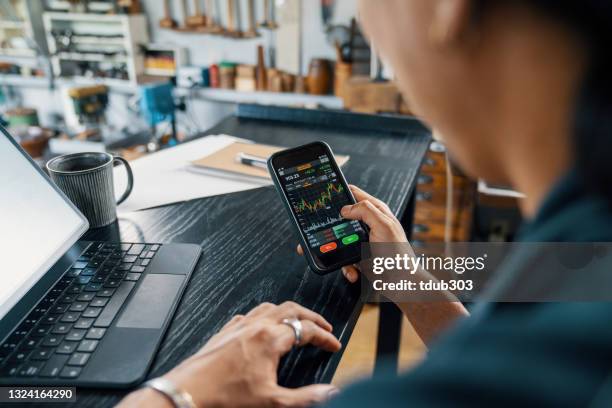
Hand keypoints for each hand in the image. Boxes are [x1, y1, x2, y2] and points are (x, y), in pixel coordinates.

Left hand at [118, 302, 340, 407]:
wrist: (188, 393)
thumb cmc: (224, 396)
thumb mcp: (271, 401)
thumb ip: (305, 396)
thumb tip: (329, 392)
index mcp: (270, 339)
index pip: (307, 330)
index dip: (325, 337)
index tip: (333, 344)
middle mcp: (255, 326)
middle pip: (291, 309)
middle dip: (311, 317)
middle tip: (323, 326)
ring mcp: (239, 326)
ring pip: (270, 307)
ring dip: (288, 312)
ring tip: (298, 321)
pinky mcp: (225, 331)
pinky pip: (249, 314)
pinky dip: (263, 315)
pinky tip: (262, 325)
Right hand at [298, 185, 407, 282]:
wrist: (400, 282)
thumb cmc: (398, 254)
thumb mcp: (383, 226)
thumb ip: (366, 211)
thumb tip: (346, 208)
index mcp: (376, 211)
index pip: (354, 194)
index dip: (341, 193)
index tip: (327, 198)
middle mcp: (368, 224)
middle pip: (343, 217)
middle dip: (334, 226)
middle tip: (329, 232)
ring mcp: (362, 240)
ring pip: (339, 239)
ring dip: (339, 250)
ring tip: (347, 257)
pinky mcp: (359, 256)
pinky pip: (344, 258)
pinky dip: (347, 267)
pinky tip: (354, 270)